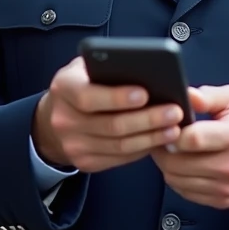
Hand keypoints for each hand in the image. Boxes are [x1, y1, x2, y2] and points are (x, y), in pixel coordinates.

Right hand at [32, 57, 185, 172]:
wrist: (53, 118)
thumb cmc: (82, 85)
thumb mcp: (88, 67)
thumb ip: (114, 66)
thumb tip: (155, 73)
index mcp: (64, 88)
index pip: (88, 97)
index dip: (117, 97)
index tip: (145, 93)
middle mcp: (64, 119)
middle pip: (111, 125)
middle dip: (147, 119)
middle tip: (174, 111)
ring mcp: (73, 145)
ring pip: (120, 146)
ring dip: (151, 137)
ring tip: (174, 127)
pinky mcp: (85, 162)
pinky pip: (120, 158)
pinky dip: (143, 149)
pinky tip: (160, 140)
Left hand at [150, 85, 228, 209]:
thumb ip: (207, 96)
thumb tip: (186, 96)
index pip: (191, 139)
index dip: (172, 132)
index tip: (167, 125)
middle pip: (177, 163)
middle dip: (163, 148)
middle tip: (162, 137)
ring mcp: (227, 187)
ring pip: (176, 180)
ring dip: (166, 164)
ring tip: (171, 149)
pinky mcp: (222, 200)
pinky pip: (184, 192)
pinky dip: (177, 178)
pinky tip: (182, 164)